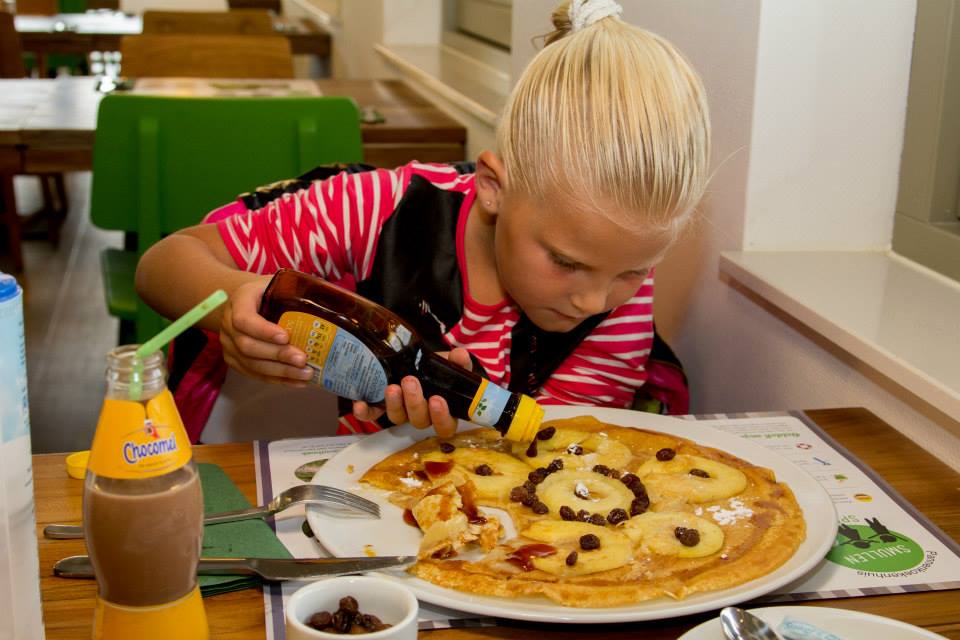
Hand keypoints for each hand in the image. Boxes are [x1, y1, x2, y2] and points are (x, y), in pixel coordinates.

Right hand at [219, 276, 313, 387]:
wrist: (248, 300)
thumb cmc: (269, 291)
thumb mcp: (279, 282)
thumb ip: (299, 289)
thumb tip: (336, 298)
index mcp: (239, 300)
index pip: (244, 319)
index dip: (263, 331)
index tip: (286, 336)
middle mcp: (228, 324)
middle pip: (247, 345)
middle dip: (277, 355)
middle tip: (302, 359)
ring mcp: (229, 345)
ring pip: (251, 364)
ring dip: (280, 372)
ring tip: (305, 373)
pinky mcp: (235, 361)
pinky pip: (255, 374)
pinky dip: (278, 380)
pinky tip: (298, 382)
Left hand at [352, 347, 472, 437]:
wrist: (416, 362)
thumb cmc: (438, 368)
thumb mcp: (450, 363)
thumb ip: (458, 362)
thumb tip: (461, 356)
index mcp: (443, 411)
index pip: (445, 425)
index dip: (441, 417)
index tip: (437, 400)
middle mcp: (422, 415)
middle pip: (419, 421)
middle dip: (415, 403)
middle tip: (410, 382)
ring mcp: (402, 412)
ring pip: (398, 418)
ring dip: (394, 405)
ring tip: (392, 387)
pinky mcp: (381, 408)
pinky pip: (373, 415)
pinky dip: (366, 412)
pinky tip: (360, 404)